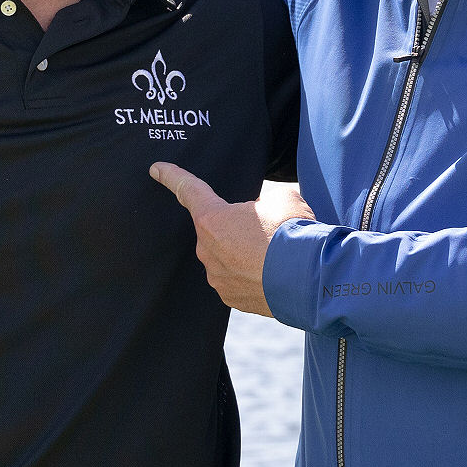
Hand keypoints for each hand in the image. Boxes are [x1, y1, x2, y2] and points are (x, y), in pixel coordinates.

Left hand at [150, 164, 313, 316]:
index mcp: (213, 218)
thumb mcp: (282, 199)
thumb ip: (265, 202)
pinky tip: (273, 274)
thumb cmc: (292, 234)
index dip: (173, 176)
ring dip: (246, 253)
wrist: (309, 280)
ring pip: (228, 256)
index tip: (157, 169)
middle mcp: (207, 250)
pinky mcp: (231, 297)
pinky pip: (237, 279)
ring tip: (276, 256)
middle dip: (237, 227)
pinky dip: (252, 275)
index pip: (189, 190)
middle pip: (217, 229)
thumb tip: (265, 212)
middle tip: (268, 230)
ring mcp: (217, 277)